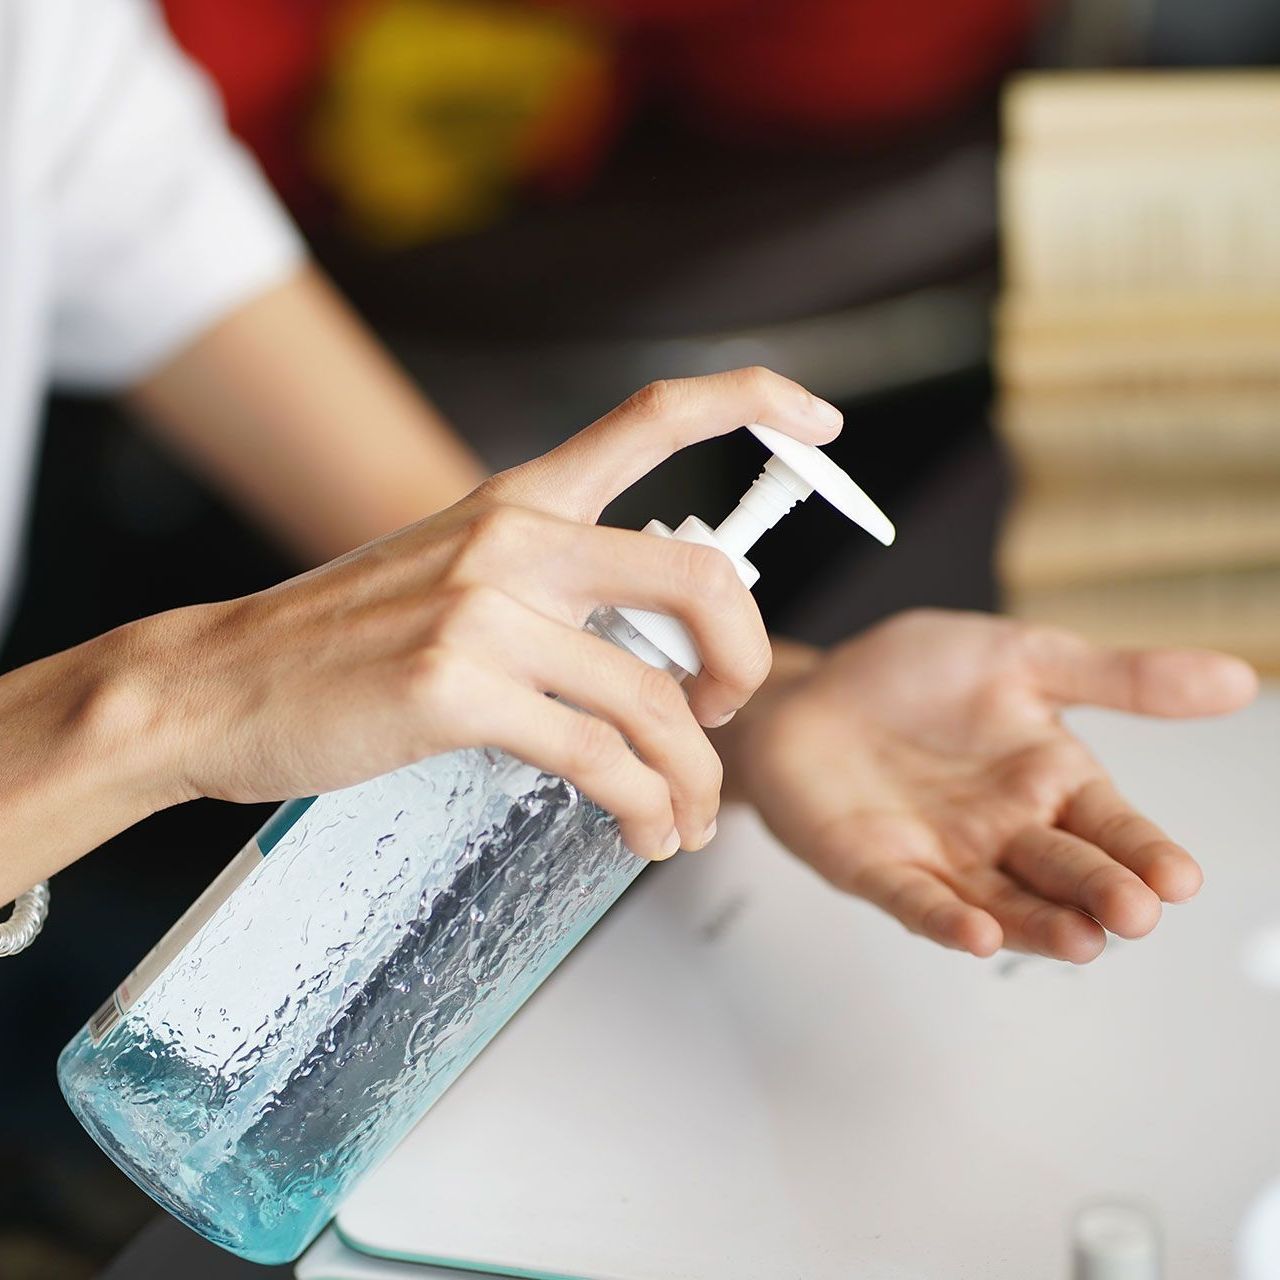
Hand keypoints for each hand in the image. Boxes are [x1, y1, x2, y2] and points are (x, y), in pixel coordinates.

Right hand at [131, 369, 840, 864]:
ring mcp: (485, 610)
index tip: (819, 422)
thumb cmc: (337, 641)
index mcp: (518, 498)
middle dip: (748, 659)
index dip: (753, 399)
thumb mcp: (450, 576)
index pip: (654, 416)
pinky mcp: (458, 688)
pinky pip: (599, 758)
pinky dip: (643, 805)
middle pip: (700, 578)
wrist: (216, 685)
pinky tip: (642, 830)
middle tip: (728, 712)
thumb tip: (644, 650)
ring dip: (694, 776)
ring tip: (687, 816)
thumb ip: (549, 590)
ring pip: (656, 699)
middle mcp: (513, 537)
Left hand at [719, 610, 1257, 961]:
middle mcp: (1004, 830)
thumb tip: (1237, 676)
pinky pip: (915, 900)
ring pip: (1004, 901)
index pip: (1112, 825)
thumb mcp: (1022, 658)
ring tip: (1081, 940)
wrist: (811, 689)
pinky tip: (978, 933)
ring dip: (1040, 924)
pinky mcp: (877, 869)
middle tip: (1134, 913)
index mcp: (1048, 780)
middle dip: (1100, 893)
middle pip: (1064, 871)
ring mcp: (941, 856)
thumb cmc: (910, 676)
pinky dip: (945, 918)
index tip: (1179, 878)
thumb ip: (1119, 678)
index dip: (1144, 852)